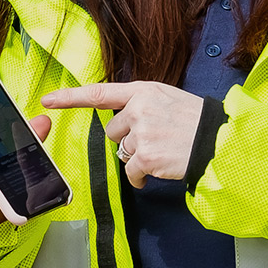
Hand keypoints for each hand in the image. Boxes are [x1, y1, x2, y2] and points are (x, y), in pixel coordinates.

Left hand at [40, 81, 205, 188]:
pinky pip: (131, 171)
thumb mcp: (168, 99)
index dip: (71, 97)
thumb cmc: (195, 121)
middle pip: (113, 130)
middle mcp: (139, 109)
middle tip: (157, 139)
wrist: (218, 140)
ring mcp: (142, 132)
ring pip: (122, 151)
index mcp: (143, 91)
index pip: (100, 93)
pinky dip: (141, 176)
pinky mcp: (146, 156)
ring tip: (163, 151)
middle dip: (129, 139)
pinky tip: (158, 169)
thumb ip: (141, 104)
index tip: (48, 100)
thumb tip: (122, 123)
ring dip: (138, 157)